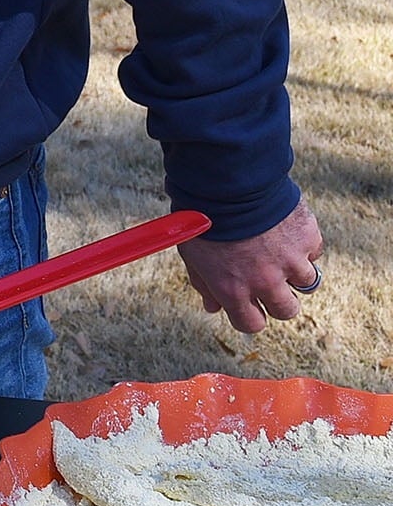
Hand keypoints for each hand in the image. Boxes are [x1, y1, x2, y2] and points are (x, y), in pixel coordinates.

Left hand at [178, 199, 324, 334]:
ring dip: (295, 271)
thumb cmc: (202, 216)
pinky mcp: (308, 238)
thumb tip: (212, 307)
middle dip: (278, 299)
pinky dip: (304, 246)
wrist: (226, 181)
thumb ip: (204, 284)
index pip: (251, 324)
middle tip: (270, 279)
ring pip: (307, 283)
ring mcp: (291, 261)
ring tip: (278, 250)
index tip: (250, 305)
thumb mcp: (191, 253)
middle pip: (286, 311)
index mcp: (233, 290)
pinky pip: (314, 252)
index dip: (251, 315)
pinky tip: (286, 230)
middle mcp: (266, 282)